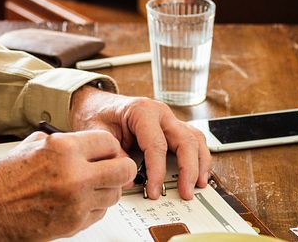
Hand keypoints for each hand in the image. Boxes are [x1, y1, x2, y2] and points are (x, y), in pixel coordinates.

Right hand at [0, 130, 136, 240]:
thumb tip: (89, 144)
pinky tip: (79, 200)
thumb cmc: (8, 177)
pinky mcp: (75, 223)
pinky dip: (94, 206)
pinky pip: (100, 213)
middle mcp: (75, 175)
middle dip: (121, 169)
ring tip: (91, 186)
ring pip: (114, 194)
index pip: (109, 143)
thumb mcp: (36, 144)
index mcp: (64, 149)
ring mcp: (77, 201)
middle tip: (115, 169)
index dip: (111, 147)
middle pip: (123, 170)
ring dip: (107, 189)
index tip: (109, 152)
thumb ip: (66, 141)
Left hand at [70, 86, 210, 199]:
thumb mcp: (98, 133)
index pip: (157, 144)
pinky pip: (193, 140)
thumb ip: (114, 155)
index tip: (154, 191)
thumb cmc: (99, 115)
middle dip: (188, 169)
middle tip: (185, 193)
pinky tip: (198, 174)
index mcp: (142, 110)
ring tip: (198, 185)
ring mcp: (169, 119)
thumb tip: (129, 180)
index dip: (157, 171)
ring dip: (200, 163)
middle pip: (185, 140)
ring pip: (195, 138)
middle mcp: (161, 113)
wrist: (98, 104)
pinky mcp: (172, 128)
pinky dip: (199, 158)